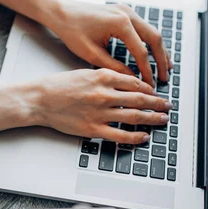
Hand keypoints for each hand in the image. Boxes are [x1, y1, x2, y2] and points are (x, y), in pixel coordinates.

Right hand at [31, 69, 172, 143]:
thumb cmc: (59, 85)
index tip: (156, 92)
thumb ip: (107, 77)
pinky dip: (135, 136)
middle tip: (167, 105)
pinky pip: (120, 135)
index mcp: (103, 77)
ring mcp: (100, 112)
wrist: (40, 99)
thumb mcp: (85, 72)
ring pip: (134, 116)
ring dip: (151, 118)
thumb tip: (126, 83)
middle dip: (157, 103)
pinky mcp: (93, 128)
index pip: (135, 82)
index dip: (149, 89)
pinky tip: (144, 136)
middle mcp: (105, 94)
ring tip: (162, 120)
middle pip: (139, 99)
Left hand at [48, 1, 171, 85]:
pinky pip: (144, 29)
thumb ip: (114, 68)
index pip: (141, 52)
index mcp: (120, 24)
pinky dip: (151, 42)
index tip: (150, 85)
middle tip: (165, 77)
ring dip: (159, 50)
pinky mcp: (125, 13)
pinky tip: (154, 54)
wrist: (63, 12)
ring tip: (166, 67)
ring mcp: (127, 11)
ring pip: (152, 32)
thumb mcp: (92, 54)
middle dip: (161, 60)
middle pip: (154, 39)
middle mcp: (127, 14)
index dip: (147, 71)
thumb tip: (132, 80)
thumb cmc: (73, 31)